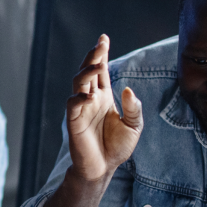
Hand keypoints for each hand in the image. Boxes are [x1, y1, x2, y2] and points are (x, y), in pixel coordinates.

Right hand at [66, 35, 142, 182]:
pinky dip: (78, 98)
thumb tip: (127, 89)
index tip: (104, 38)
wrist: (104, 168)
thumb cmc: (117, 147)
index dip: (101, 54)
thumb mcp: (134, 126)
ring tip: (98, 66)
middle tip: (100, 44)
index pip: (102, 71)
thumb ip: (133, 108)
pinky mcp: (74, 121)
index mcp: (104, 96)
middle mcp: (91, 98)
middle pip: (88, 71)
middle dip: (93, 57)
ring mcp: (81, 108)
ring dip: (87, 73)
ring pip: (79, 83)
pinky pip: (72, 105)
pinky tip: (89, 96)